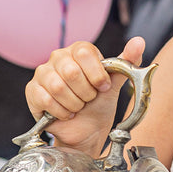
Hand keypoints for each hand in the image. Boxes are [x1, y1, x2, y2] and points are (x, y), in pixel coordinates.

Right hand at [25, 37, 144, 154]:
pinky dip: (61, 111)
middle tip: (89, 99)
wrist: (87, 130)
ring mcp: (42, 73)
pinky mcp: (32, 91)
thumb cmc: (99, 104)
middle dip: (86, 93)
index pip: (85, 52)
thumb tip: (139, 42)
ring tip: (79, 106)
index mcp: (79, 51)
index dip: (97, 74)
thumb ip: (127, 62)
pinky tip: (66, 113)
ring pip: (58, 86)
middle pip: (71, 71)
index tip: (103, 87)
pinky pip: (45, 99)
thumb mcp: (115, 84)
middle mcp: (58, 57)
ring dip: (74, 103)